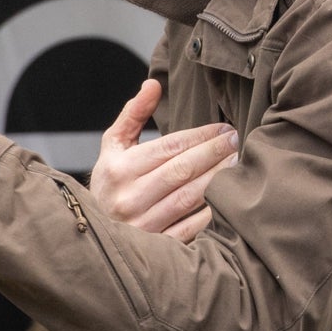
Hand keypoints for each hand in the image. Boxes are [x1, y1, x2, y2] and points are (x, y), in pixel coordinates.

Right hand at [89, 79, 238, 241]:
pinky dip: (211, 212)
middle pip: (182, 169)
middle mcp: (129, 196)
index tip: (223, 128)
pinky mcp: (157, 246)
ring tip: (237, 163)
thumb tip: (152, 84)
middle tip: (236, 140)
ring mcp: (143, 224)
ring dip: (218, 178)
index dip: (200, 135)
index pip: (169, 147)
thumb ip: (133, 114)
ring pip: (189, 196)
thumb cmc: (110, 182)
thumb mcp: (114, 146)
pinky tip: (228, 198)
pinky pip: (191, 228)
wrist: (94, 233)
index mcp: (120, 168)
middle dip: (214, 152)